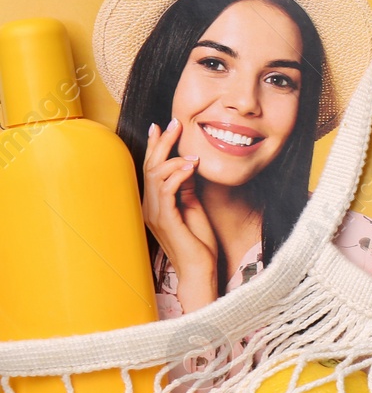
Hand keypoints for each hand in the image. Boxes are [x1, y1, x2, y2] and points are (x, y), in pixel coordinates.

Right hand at [142, 119, 219, 314]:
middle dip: (162, 143)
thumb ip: (186, 188)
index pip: (152, 168)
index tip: (162, 126)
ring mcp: (155, 214)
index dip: (156, 146)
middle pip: (150, 166)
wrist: (200, 269)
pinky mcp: (166, 221)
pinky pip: (167, 191)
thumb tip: (188, 165)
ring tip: (191, 150)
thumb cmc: (199, 241)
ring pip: (156, 176)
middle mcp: (150, 207)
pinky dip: (178, 175)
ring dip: (173, 158)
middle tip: (174, 123)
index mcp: (155, 204)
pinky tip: (191, 166)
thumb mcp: (193, 207)